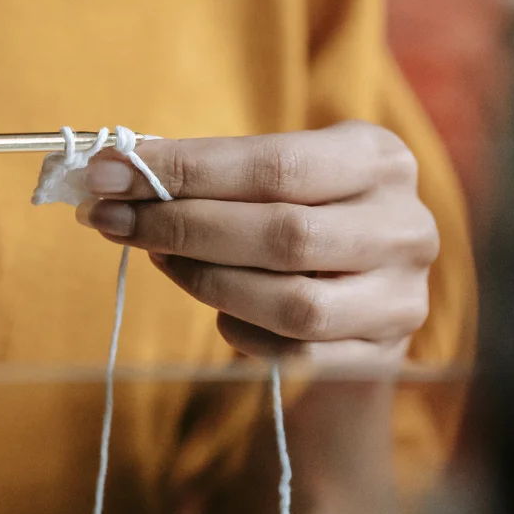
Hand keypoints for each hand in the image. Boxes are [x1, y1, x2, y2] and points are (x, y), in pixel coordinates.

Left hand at [76, 121, 438, 363]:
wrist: (354, 300)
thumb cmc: (293, 222)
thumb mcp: (269, 182)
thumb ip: (207, 175)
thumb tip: (109, 174)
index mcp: (378, 157)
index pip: (273, 163)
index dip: (184, 170)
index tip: (108, 174)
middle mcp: (405, 224)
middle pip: (282, 232)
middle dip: (182, 227)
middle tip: (112, 221)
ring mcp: (402, 296)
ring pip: (291, 302)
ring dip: (206, 282)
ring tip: (160, 260)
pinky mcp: (385, 356)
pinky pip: (296, 354)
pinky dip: (241, 331)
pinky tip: (218, 312)